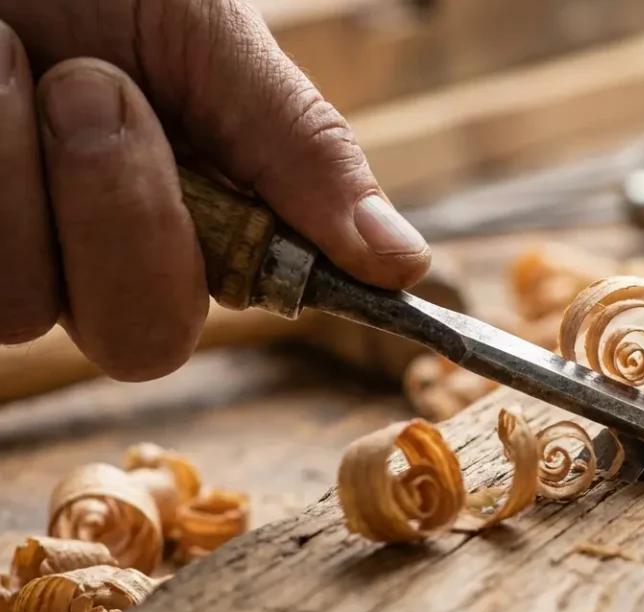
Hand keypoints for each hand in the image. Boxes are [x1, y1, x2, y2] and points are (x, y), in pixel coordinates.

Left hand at [0, 0, 430, 379]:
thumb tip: (406, 262)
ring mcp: (25, 267)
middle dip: (124, 216)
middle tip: (95, 87)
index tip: (323, 242)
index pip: (273, 292)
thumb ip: (301, 149)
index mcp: (209, 211)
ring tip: (10, 57)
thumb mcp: (212, 40)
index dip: (295, 280)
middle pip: (142, 340)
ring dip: (19, 169)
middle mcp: (113, 258)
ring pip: (27, 311)